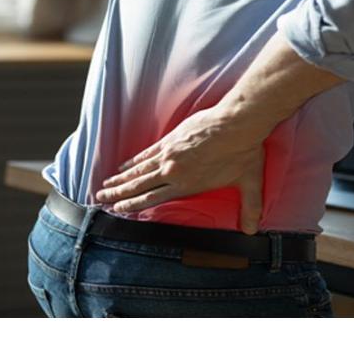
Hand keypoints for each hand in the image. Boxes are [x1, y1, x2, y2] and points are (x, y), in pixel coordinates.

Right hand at [95, 106, 266, 234]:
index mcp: (186, 185)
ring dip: (120, 179)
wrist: (237, 122)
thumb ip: (250, 208)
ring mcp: (169, 154)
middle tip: (100, 199)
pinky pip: (146, 153)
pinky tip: (123, 165)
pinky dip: (133, 161)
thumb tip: (253, 232)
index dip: (132, 205)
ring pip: (138, 170)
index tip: (117, 209)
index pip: (151, 199)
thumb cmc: (244, 152)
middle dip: (118, 194)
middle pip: (138, 185)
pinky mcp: (170, 139)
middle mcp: (173, 171)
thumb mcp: (250, 183)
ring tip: (105, 185)